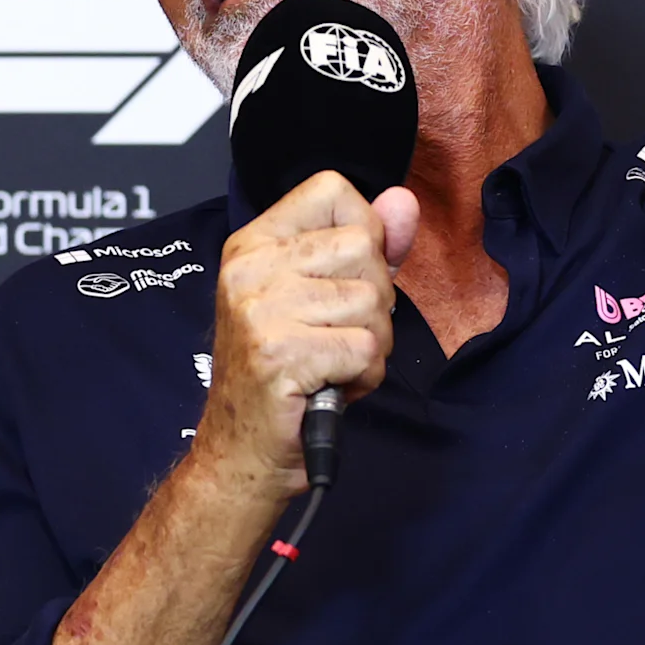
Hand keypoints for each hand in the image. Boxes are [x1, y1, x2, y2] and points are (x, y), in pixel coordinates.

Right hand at [193, 172, 420, 500]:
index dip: (363, 230)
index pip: (331, 190)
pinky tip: (332, 385)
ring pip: (371, 302)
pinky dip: (364, 375)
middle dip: (374, 301)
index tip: (343, 277)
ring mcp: (260, 309)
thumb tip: (403, 200)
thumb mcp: (323, 301)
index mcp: (254, 244)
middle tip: (336, 336)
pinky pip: (366, 347)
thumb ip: (368, 247)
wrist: (241, 453)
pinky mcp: (279, 352)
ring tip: (332, 364)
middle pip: (362, 246)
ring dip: (371, 345)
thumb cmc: (285, 377)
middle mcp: (250, 268)